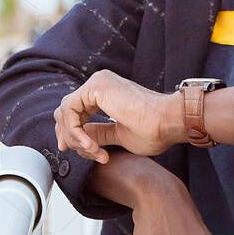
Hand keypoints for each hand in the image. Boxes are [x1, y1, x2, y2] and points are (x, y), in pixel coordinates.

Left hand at [53, 69, 184, 161]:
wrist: (167, 122)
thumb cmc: (153, 130)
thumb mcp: (117, 134)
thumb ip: (98, 133)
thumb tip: (81, 137)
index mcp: (105, 91)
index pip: (74, 109)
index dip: (69, 131)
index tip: (71, 149)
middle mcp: (99, 83)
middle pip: (66, 109)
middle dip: (68, 135)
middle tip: (77, 151)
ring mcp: (97, 83)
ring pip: (66, 111)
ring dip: (75, 137)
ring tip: (93, 151)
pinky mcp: (95, 87)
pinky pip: (71, 111)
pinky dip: (76, 131)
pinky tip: (91, 145)